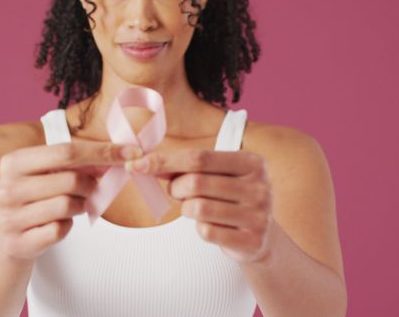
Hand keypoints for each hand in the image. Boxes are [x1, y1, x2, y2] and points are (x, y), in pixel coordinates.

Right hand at [0, 141, 142, 262]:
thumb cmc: (36, 198)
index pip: (66, 151)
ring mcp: (11, 217)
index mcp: (14, 162)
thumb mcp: (47, 173)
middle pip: (70, 179)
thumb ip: (76, 162)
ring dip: (80, 205)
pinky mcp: (20, 242)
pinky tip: (59, 223)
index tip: (130, 152)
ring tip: (73, 205)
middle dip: (91, 184)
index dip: (101, 151)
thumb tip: (119, 154)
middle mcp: (8, 187)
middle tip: (92, 188)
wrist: (8, 239)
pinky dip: (67, 226)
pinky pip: (60, 230)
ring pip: (67, 205)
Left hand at [126, 149, 273, 263]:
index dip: (165, 161)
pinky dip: (199, 229)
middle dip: (176, 188)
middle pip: (196, 182)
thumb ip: (188, 167)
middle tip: (177, 192)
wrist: (261, 238)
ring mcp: (259, 215)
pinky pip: (206, 232)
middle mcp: (260, 187)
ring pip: (198, 208)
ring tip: (195, 208)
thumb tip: (146, 163)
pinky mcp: (252, 241)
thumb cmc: (230, 199)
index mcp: (252, 162)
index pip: (199, 157)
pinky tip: (211, 226)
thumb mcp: (218, 176)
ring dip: (186, 209)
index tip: (137, 164)